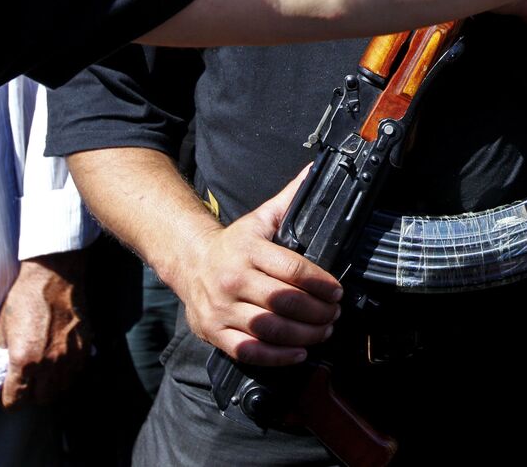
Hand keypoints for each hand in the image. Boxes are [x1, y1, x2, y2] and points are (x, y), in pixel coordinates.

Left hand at [0, 252, 90, 406]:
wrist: (54, 275)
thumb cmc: (24, 299)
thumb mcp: (3, 329)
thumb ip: (3, 356)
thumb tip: (3, 372)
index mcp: (24, 361)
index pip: (16, 401)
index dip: (10, 400)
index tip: (9, 392)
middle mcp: (49, 364)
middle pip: (42, 400)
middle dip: (32, 395)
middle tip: (28, 382)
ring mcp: (70, 356)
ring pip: (63, 388)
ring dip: (52, 385)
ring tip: (45, 372)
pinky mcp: (85, 347)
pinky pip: (77, 372)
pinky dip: (68, 372)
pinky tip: (61, 359)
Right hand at [178, 168, 342, 365]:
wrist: (189, 263)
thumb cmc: (234, 243)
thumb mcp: (261, 218)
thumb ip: (289, 199)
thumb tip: (316, 171)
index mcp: (248, 250)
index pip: (292, 269)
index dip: (321, 283)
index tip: (338, 291)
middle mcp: (232, 279)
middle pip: (283, 301)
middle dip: (317, 312)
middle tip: (334, 314)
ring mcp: (221, 308)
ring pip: (268, 328)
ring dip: (303, 335)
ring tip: (323, 332)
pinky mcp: (213, 331)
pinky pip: (247, 350)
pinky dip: (276, 356)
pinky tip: (298, 353)